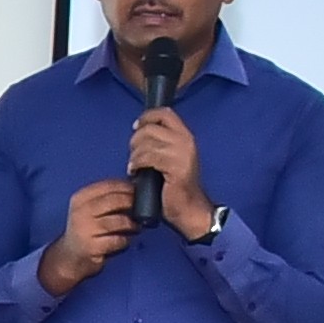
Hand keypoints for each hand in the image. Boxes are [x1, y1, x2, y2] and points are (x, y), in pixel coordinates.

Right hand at [34, 178, 141, 296]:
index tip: (136, 189)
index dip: (126, 186)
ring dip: (131, 223)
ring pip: (118, 221)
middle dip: (131, 202)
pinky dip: (125, 240)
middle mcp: (81, 212)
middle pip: (114, 200)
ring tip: (136, 226)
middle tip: (140, 207)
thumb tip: (132, 189)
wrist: (69, 256)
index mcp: (80, 198)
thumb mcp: (88, 209)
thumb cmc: (85, 230)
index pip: (107, 185)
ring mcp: (86, 230)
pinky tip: (126, 240)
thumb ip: (105, 198)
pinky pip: (117, 240)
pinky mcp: (92, 247)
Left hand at [122, 102, 216, 239]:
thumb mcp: (171, 157)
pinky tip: (134, 171)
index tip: (136, 127)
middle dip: (136, 140)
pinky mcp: (175, 167)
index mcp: (186, 136)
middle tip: (134, 155)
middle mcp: (186, 141)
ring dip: (134, 155)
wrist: (189, 209)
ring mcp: (181, 153)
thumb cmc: (176, 187)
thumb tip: (139, 132)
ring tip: (134, 166)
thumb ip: (161, 142)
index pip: (164, 113)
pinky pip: (147, 157)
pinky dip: (136, 164)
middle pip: (150, 128)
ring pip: (146, 143)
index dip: (146, 117)